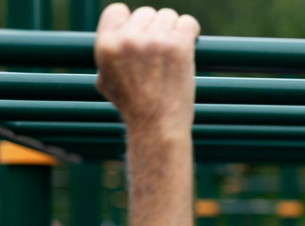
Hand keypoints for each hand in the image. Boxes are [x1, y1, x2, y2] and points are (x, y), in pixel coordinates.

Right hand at [94, 3, 200, 132]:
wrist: (157, 125)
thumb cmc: (133, 107)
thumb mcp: (105, 81)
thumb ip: (107, 56)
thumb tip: (113, 39)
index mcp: (106, 44)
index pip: (118, 10)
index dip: (130, 22)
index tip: (141, 36)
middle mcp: (129, 38)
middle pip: (146, 13)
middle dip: (154, 30)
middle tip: (160, 53)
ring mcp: (155, 40)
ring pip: (168, 16)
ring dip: (173, 31)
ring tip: (173, 54)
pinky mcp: (179, 46)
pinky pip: (188, 23)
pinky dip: (190, 32)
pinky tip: (189, 45)